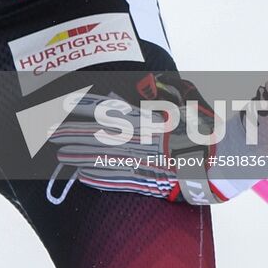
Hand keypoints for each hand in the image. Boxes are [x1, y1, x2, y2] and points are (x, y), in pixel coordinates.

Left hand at [50, 78, 227, 205]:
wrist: (220, 160)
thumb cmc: (203, 125)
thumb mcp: (182, 97)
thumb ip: (158, 91)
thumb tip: (142, 85)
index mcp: (143, 117)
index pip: (104, 110)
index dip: (81, 108)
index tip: (62, 105)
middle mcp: (137, 140)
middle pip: (95, 135)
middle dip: (70, 133)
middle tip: (47, 132)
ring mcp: (141, 163)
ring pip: (101, 159)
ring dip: (78, 157)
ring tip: (59, 155)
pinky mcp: (149, 183)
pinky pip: (117, 181)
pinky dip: (98, 178)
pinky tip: (83, 176)